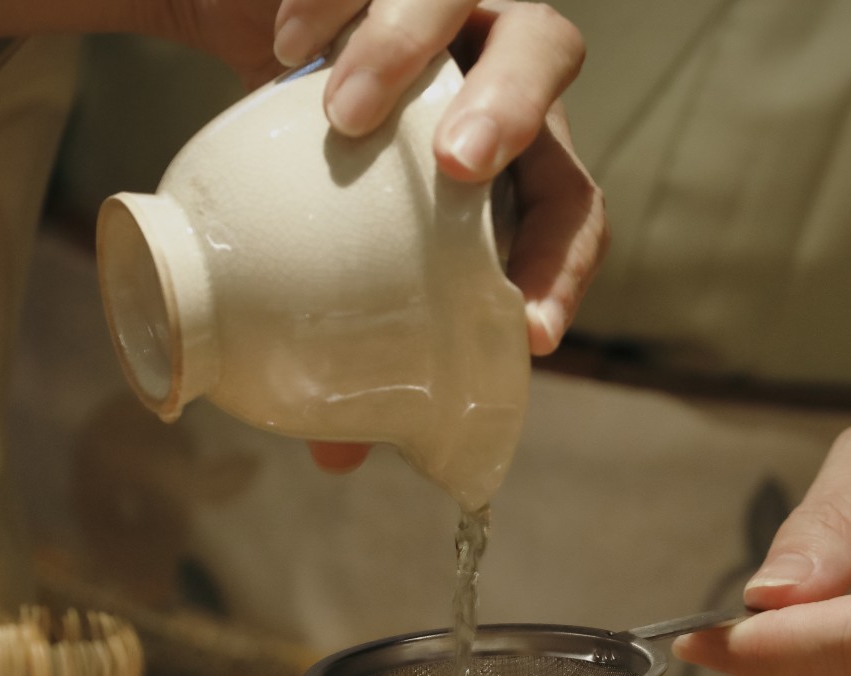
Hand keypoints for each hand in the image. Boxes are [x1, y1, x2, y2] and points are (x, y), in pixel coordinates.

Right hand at [164, 1, 601, 474]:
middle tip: (455, 169)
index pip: (573, 205)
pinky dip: (329, 7)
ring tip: (341, 110)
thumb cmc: (338, 168)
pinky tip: (282, 51)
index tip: (527, 333)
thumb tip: (337, 456)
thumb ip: (360, 337)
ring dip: (407, 50)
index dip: (563, 267)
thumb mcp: (355, 246)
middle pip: (549, 59)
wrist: (276, 37)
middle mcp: (501, 60)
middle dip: (511, 113)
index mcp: (522, 148)